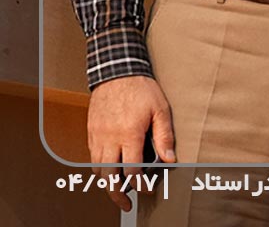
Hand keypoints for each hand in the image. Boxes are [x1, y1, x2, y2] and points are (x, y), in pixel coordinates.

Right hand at [87, 75, 174, 211]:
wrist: (116, 71)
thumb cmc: (141, 88)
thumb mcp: (161, 110)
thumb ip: (164, 136)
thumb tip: (170, 159)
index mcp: (128, 134)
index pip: (131, 169)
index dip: (140, 184)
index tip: (147, 190)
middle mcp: (109, 138)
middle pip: (108, 176)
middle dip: (117, 193)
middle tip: (126, 204)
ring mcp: (97, 136)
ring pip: (97, 169)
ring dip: (107, 182)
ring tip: (118, 189)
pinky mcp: (90, 132)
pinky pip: (91, 157)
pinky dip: (99, 168)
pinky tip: (110, 169)